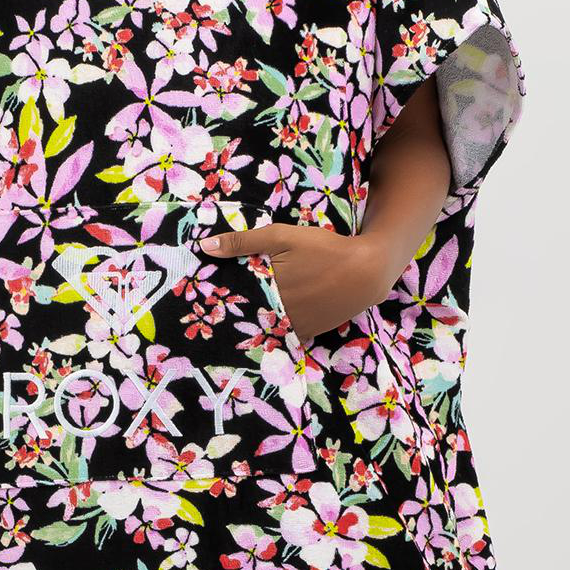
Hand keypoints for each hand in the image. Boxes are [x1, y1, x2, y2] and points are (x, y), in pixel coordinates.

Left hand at [202, 222, 392, 342]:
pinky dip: (277, 326)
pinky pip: (284, 333)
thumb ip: (242, 241)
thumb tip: (204, 247)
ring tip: (246, 311)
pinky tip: (274, 316)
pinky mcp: (308, 333)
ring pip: (265, 325)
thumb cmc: (323, 249)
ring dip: (256, 319)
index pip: (232, 298)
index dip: (221, 296)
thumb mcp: (281, 236)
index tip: (208, 296)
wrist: (365, 272)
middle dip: (237, 308)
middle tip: (223, 305)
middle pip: (247, 314)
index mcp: (266, 289)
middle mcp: (277, 313)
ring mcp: (293, 326)